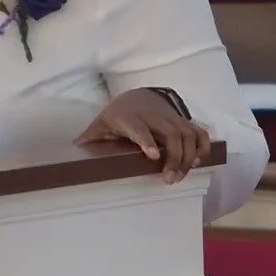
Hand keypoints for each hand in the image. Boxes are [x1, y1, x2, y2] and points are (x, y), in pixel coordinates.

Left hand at [75, 88, 211, 183]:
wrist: (138, 96)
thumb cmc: (117, 116)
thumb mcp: (100, 125)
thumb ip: (89, 140)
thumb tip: (73, 154)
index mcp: (128, 118)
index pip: (138, 128)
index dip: (146, 140)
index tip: (153, 156)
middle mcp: (152, 116)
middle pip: (169, 133)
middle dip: (173, 157)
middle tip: (169, 179)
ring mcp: (170, 117)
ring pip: (186, 133)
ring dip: (188, 156)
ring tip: (181, 175)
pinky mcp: (182, 121)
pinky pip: (198, 131)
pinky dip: (203, 145)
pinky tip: (199, 161)